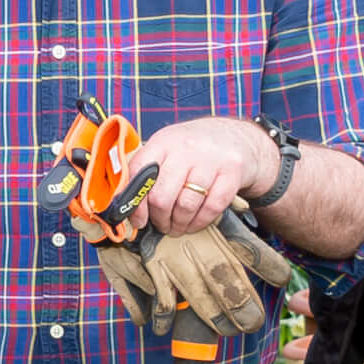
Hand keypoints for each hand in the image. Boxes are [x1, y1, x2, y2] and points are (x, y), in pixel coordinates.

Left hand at [124, 116, 276, 234]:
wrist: (237, 137)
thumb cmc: (194, 149)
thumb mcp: (168, 148)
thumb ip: (148, 171)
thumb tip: (126, 206)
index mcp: (163, 141)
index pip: (139, 174)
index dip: (135, 203)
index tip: (138, 220)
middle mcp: (186, 148)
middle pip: (162, 196)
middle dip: (159, 219)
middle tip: (161, 225)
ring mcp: (210, 160)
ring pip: (186, 205)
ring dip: (178, 224)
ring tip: (176, 227)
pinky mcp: (231, 173)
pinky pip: (211, 208)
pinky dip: (199, 222)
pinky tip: (194, 223)